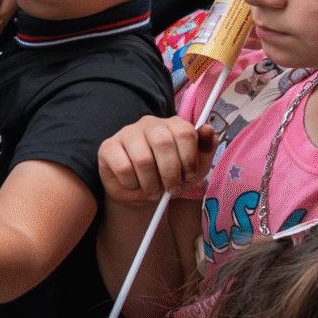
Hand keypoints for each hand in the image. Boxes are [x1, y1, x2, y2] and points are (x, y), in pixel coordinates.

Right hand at [99, 115, 215, 204]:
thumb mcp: (194, 168)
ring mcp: (126, 133)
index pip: (185, 132)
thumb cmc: (168, 178)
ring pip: (142, 159)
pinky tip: (135, 185)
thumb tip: (209, 129)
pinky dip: (132, 184)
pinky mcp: (108, 147)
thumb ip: (204, 150)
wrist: (141, 194)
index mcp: (172, 124)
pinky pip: (123, 168)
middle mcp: (149, 124)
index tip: (189, 176)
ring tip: (153, 190)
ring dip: (151, 183)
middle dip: (170, 173)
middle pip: (163, 143)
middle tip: (171, 189)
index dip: (189, 158)